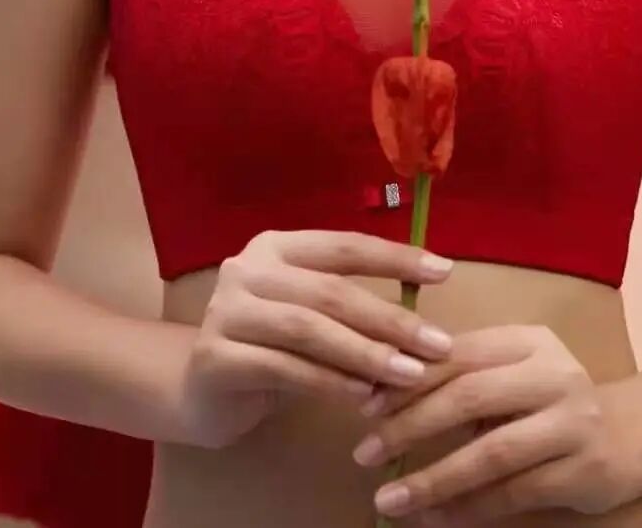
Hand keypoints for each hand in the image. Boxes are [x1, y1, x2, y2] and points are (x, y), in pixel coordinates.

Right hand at [180, 228, 454, 448]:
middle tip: (438, 344)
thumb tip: (423, 332)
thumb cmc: (268, 349)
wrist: (197, 391)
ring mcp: (228, 312)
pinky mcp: (216, 358)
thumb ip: (351, 317)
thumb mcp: (309, 320)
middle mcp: (248, 270)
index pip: (344, 245)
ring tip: (410, 375)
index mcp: (276, 248)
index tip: (444, 271)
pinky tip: (364, 396)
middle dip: (390, 319)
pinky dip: (330, 382)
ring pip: (309, 329)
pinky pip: (286, 368)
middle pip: (331, 291)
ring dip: (366, 353)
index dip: (394, 257)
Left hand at [353, 324, 641, 520]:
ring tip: (389, 500)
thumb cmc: (553, 399)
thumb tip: (381, 392)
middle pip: (470, 397)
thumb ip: (464, 374)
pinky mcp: (582, 470)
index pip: (457, 354)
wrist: (637, 432)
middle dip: (410, 426)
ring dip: (434, 479)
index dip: (407, 380)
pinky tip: (434, 519)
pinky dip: (469, 508)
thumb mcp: (515, 371)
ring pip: (490, 453)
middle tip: (365, 452)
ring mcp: (571, 423)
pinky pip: (513, 493)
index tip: (363, 405)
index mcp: (527, 340)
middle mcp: (552, 374)